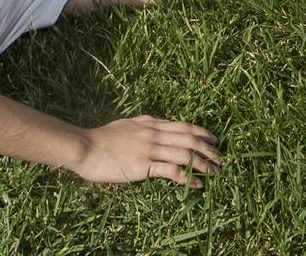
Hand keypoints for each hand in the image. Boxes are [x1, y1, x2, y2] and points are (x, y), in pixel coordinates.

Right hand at [73, 115, 221, 188]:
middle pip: (189, 140)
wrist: (85, 147)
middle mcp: (154, 134)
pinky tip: (197, 184)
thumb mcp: (128, 123)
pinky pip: (171, 171)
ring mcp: (149, 149)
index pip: (184, 126)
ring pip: (184, 155)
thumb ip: (145, 122)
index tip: (214, 139)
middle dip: (208, 149)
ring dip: (203, 164)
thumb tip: (157, 120)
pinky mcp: (143, 166)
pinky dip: (187, 177)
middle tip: (221, 159)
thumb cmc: (103, 137)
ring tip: (215, 172)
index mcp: (151, 124)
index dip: (202, 132)